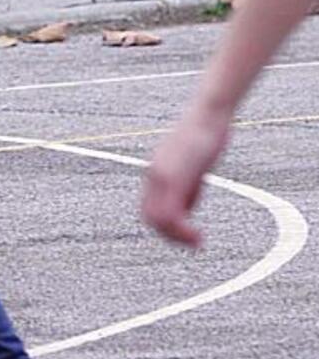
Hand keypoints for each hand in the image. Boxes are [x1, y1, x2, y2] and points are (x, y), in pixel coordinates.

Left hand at [141, 108, 230, 247]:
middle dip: (169, 235)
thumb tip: (184, 209)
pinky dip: (181, 230)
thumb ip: (186, 188)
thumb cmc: (207, 134)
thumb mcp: (194, 166)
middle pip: (149, 217)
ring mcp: (161, 177)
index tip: (184, 236)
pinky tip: (197, 236)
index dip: (164, 227)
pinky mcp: (174, 177)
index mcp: (156, 173)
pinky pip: (170, 212)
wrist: (209, 114)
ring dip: (176, 236)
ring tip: (196, 242)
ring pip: (157, 219)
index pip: (149, 208)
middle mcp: (154, 176)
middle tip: (192, 244)